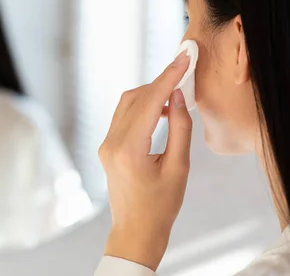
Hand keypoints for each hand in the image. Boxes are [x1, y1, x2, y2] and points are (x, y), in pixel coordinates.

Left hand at [98, 52, 192, 270]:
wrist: (136, 230)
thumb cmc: (160, 206)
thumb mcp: (179, 168)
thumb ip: (179, 128)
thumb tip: (178, 96)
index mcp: (128, 150)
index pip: (149, 102)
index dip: (168, 78)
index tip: (183, 59)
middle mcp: (111, 143)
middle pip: (135, 98)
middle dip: (160, 83)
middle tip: (183, 72)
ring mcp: (105, 144)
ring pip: (127, 104)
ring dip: (151, 94)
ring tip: (176, 94)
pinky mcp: (107, 147)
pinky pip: (124, 116)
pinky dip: (142, 107)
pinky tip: (161, 110)